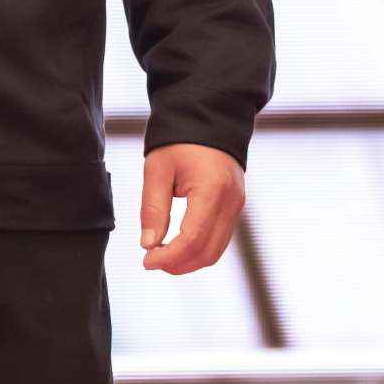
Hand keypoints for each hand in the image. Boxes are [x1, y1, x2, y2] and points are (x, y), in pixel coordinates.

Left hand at [136, 144, 246, 276]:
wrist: (209, 119)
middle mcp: (231, 202)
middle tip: (151, 261)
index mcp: (212, 190)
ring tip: (161, 256)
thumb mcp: (157, 169)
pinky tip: (176, 246)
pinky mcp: (235, 207)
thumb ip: (153, 208)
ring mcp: (237, 206)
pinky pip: (219, 239)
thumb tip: (148, 245)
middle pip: (208, 252)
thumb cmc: (179, 141)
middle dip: (178, 264)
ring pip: (216, 251)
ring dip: (189, 261)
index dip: (169, 257)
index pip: (193, 239)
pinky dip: (198, 249)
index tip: (147, 261)